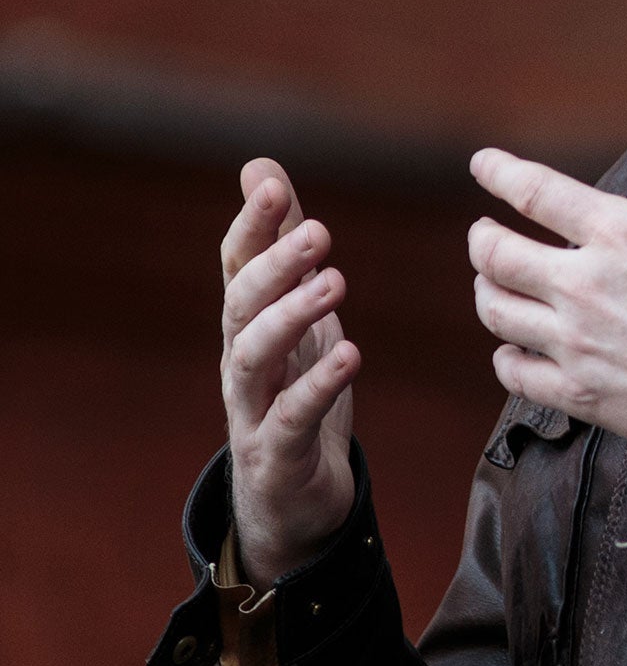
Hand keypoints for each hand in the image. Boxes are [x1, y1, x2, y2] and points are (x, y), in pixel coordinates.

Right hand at [219, 159, 360, 589]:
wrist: (289, 498)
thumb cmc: (292, 388)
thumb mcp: (294, 311)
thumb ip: (279, 243)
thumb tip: (259, 166)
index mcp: (248, 322)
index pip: (236, 264)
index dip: (251, 224)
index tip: (271, 184)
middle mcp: (241, 360)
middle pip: (240, 303)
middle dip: (275, 264)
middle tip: (320, 230)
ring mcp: (252, 408)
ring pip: (254, 358)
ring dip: (292, 316)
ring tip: (336, 283)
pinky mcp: (276, 453)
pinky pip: (291, 417)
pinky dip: (318, 385)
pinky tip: (350, 354)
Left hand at [468, 51, 626, 458]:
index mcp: (622, 234)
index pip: (535, 191)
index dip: (500, 172)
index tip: (482, 164)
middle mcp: (585, 287)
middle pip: (496, 255)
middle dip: (482, 238)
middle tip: (483, 232)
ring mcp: (577, 344)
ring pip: (496, 312)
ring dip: (488, 292)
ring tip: (493, 283)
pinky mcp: (582, 393)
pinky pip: (514, 374)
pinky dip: (506, 355)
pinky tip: (515, 348)